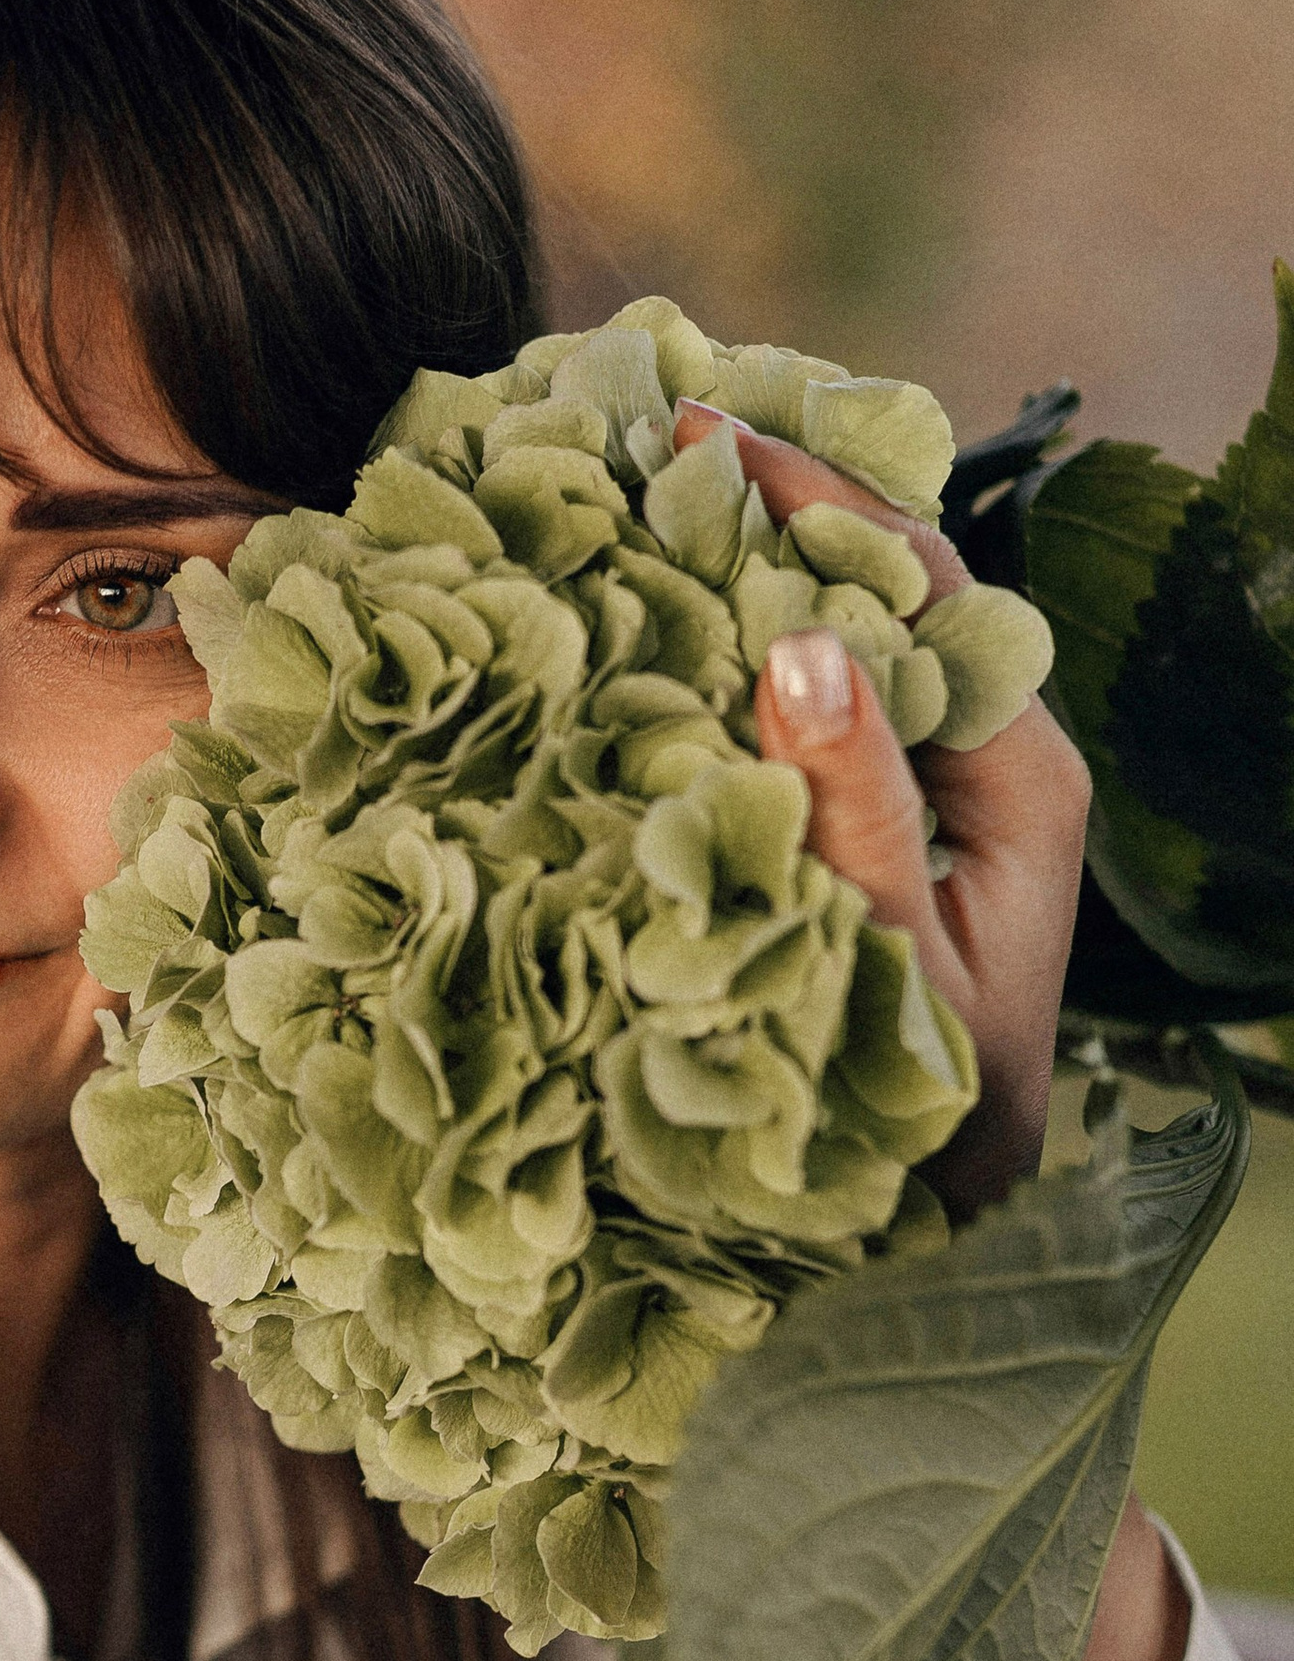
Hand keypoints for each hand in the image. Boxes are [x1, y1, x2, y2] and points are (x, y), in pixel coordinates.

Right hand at [675, 399, 1091, 1219]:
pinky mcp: (876, 824)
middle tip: (649, 432)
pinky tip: (652, 616)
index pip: (924, 582)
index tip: (698, 437)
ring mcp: (934, 789)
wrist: (930, 1227)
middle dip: (776, 504)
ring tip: (638, 493)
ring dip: (747, 567)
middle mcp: (989, 760)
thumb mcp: (888, 974)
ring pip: (845, 637)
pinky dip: (732, 646)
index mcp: (1022, 775)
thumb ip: (851, 816)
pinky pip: (810, 704)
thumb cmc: (915, 1121)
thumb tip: (802, 642)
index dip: (813, 496)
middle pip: (888, 584)